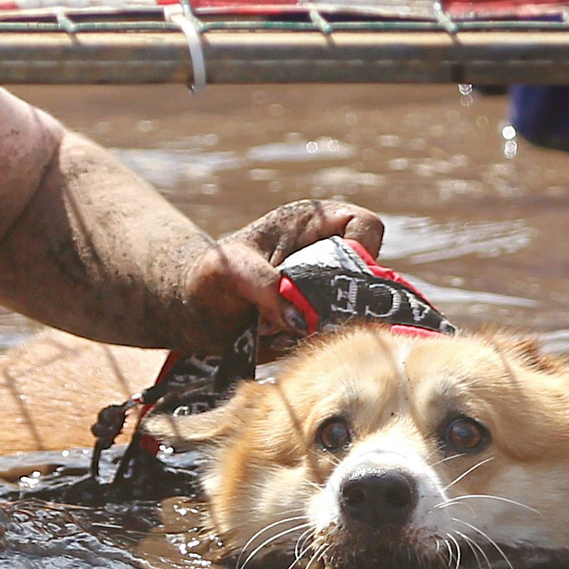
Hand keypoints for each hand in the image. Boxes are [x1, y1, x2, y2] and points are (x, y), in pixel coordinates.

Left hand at [181, 199, 388, 354]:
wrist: (197, 312)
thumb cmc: (211, 275)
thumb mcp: (230, 270)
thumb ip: (263, 286)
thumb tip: (302, 320)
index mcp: (316, 224)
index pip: (367, 226)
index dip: (361, 250)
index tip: (333, 278)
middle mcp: (332, 256)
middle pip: (371, 277)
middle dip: (337, 301)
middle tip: (300, 316)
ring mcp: (331, 292)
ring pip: (358, 312)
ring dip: (322, 327)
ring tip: (277, 327)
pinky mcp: (324, 323)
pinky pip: (340, 339)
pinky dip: (312, 344)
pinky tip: (278, 340)